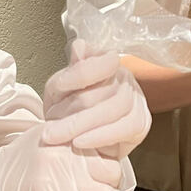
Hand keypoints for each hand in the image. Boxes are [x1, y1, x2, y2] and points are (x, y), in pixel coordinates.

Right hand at [0, 124, 134, 190]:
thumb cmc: (13, 168)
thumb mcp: (41, 138)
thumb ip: (67, 136)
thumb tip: (94, 139)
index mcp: (67, 139)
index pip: (107, 150)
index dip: (107, 165)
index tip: (103, 175)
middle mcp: (70, 159)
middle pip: (113, 173)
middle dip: (111, 186)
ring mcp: (69, 184)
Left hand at [41, 40, 150, 158]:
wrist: (78, 135)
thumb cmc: (69, 108)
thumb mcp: (60, 88)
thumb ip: (69, 72)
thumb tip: (79, 48)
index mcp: (104, 61)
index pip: (100, 62)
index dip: (81, 73)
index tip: (61, 86)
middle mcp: (124, 77)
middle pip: (103, 91)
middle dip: (73, 112)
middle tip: (49, 129)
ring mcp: (136, 98)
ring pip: (114, 109)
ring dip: (83, 125)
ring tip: (60, 137)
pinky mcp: (141, 122)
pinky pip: (125, 128)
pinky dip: (101, 136)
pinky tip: (81, 142)